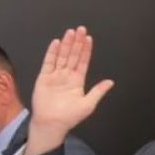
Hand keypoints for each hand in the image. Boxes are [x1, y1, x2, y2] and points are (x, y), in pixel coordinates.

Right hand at [25, 27, 113, 154]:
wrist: (51, 124)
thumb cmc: (69, 117)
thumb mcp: (88, 104)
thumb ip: (98, 91)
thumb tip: (110, 82)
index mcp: (78, 81)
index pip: (83, 62)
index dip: (86, 50)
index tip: (89, 39)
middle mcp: (66, 76)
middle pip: (72, 55)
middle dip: (76, 43)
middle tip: (80, 29)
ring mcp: (55, 76)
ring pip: (61, 56)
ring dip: (66, 44)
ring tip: (70, 33)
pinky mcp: (44, 77)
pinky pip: (48, 62)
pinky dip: (52, 53)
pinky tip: (56, 43)